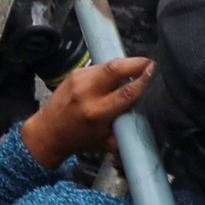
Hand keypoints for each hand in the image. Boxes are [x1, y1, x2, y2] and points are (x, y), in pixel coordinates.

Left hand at [19, 56, 153, 168]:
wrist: (47, 132)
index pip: (127, 92)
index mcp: (97, 112)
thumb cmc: (80, 139)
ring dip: (125, 64)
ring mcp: (78, 80)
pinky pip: (98, 67)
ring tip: (138, 67)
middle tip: (151, 63)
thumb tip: (148, 112)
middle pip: (116, 69)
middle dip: (137, 63)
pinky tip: (117, 74)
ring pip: (107, 65)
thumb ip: (127, 128)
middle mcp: (86, 93)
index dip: (144, 80)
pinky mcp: (74, 73)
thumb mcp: (108, 141)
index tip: (156, 73)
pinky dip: (110, 69)